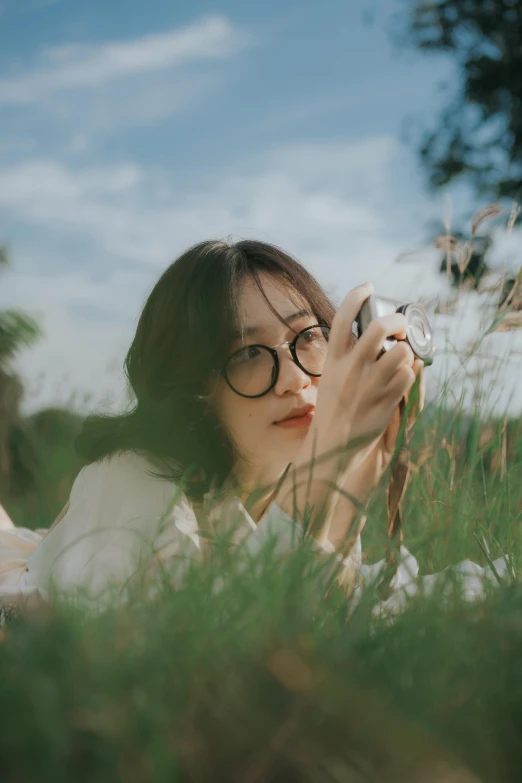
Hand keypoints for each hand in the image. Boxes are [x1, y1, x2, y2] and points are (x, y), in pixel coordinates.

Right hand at [276, 283, 416, 542]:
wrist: (333, 446)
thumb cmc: (332, 411)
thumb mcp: (330, 378)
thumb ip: (346, 356)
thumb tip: (367, 334)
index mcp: (332, 361)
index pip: (341, 319)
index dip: (355, 297)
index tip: (368, 286)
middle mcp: (350, 370)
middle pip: (378, 329)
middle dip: (395, 322)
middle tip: (400, 325)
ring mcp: (369, 387)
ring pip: (401, 353)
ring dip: (407, 351)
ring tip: (403, 356)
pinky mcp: (386, 403)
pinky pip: (408, 377)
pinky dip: (411, 374)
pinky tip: (404, 377)